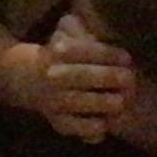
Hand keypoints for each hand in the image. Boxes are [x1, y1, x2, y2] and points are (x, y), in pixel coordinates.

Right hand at [34, 15, 135, 143]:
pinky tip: (104, 124)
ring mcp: (53, 100)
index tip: (126, 58)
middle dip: (107, 77)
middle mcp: (52, 75)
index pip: (82, 50)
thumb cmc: (61, 55)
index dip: (106, 54)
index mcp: (56, 51)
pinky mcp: (56, 121)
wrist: (26, 79)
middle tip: (130, 79)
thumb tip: (109, 28)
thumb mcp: (67, 34)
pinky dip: (89, 128)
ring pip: (77, 102)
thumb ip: (85, 30)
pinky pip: (73, 127)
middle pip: (80, 76)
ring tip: (121, 103)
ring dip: (101, 103)